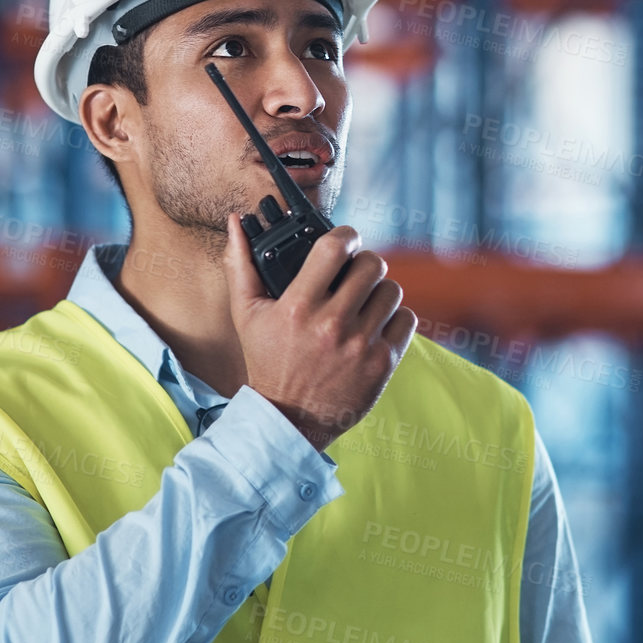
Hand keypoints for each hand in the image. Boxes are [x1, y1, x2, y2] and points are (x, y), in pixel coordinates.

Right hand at [224, 218, 417, 449]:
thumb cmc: (267, 362)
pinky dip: (394, 318)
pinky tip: (376, 325)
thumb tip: (236, 222)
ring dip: (380, 291)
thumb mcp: (246, 315)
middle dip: (364, 263)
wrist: (289, 420)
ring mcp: (361, 345)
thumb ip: (241, 265)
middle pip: (372, 265)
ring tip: (365, 301)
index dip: (346, 235)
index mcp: (298, 307)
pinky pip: (406, 320)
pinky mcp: (383, 364)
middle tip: (355, 274)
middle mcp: (332, 324)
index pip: (335, 248)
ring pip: (392, 290)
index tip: (346, 241)